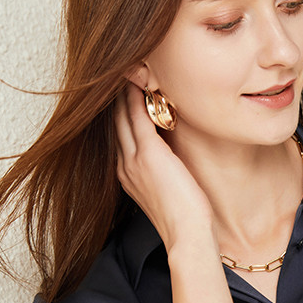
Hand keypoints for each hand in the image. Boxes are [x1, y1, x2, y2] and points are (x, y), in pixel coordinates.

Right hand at [114, 82, 213, 248]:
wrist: (187, 235)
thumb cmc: (186, 219)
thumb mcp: (169, 191)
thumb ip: (165, 171)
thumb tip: (174, 158)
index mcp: (127, 175)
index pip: (121, 135)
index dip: (121, 111)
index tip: (126, 90)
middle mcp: (125, 165)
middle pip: (115, 121)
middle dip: (118, 96)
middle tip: (124, 70)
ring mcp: (134, 159)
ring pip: (123, 115)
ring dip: (125, 90)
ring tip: (131, 67)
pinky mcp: (149, 154)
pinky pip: (138, 116)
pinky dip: (138, 97)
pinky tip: (142, 80)